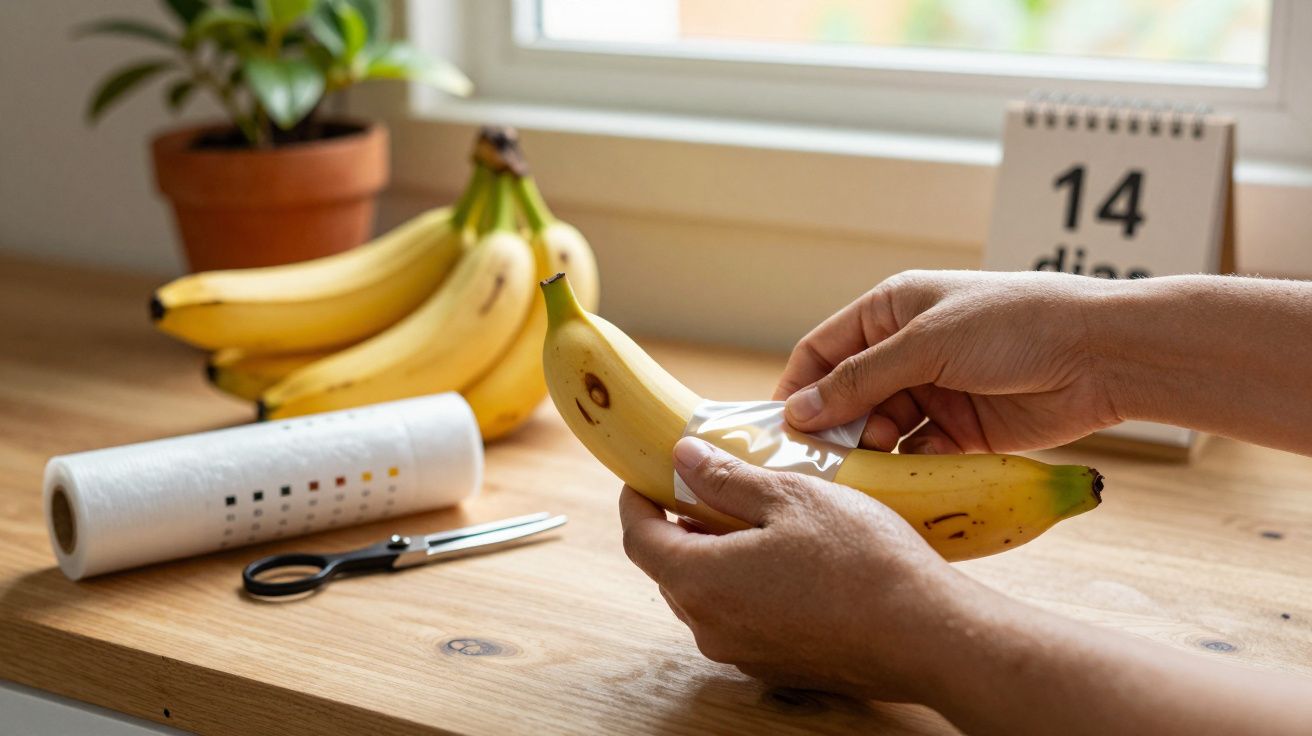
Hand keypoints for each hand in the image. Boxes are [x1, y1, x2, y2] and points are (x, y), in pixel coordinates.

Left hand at [619, 436, 993, 701]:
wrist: (928, 635)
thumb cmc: (861, 560)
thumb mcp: (790, 497)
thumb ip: (726, 478)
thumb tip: (682, 458)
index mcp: (702, 582)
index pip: (640, 539)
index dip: (637, 502)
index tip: (644, 476)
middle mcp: (712, 629)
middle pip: (671, 570)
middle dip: (680, 527)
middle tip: (708, 486)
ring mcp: (745, 655)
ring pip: (708, 596)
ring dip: (716, 556)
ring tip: (755, 517)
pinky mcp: (779, 667)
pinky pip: (743, 619)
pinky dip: (747, 586)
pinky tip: (788, 558)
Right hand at [774, 270, 1120, 452]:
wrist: (1102, 356)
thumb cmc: (1015, 325)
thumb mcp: (928, 343)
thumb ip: (861, 380)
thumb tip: (797, 411)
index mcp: (891, 311)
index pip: (822, 352)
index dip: (798, 389)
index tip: (778, 432)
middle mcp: (906, 351)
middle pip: (846, 397)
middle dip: (833, 429)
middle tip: (822, 463)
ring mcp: (934, 392)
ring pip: (879, 431)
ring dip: (869, 452)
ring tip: (870, 468)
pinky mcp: (962, 430)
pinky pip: (917, 455)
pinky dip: (907, 468)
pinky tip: (908, 477)